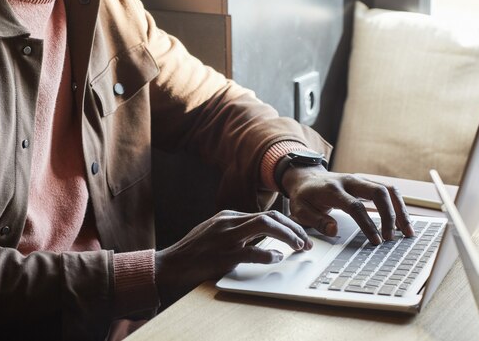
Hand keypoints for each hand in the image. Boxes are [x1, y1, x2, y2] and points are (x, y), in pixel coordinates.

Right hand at [155, 210, 310, 303]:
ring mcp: (226, 237)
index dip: (286, 224)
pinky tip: (278, 259)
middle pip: (269, 216)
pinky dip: (269, 255)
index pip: (265, 214)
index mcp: (228, 216)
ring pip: (265, 226)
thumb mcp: (214, 232)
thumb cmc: (194, 251)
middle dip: (293, 227)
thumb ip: (236, 231)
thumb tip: (262, 237)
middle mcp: (229, 222)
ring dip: (287, 235)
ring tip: (299, 246)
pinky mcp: (224, 255)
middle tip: (306, 240)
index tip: (298, 234)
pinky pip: (253, 252)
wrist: (171, 263)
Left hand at [281, 165, 414, 244]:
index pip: (355, 206)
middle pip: (378, 192)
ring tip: (407, 231)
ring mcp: (360, 180)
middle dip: (389, 215)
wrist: (306, 177)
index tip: (376, 240)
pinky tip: (403, 222)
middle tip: (392, 237)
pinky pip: (388, 191)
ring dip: (400, 210)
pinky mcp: (367, 183)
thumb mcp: (300, 210)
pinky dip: (398, 205)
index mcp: (332, 189)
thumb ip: (316, 220)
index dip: (368, 224)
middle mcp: (350, 181)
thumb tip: (334, 230)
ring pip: (388, 189)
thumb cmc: (304, 196)